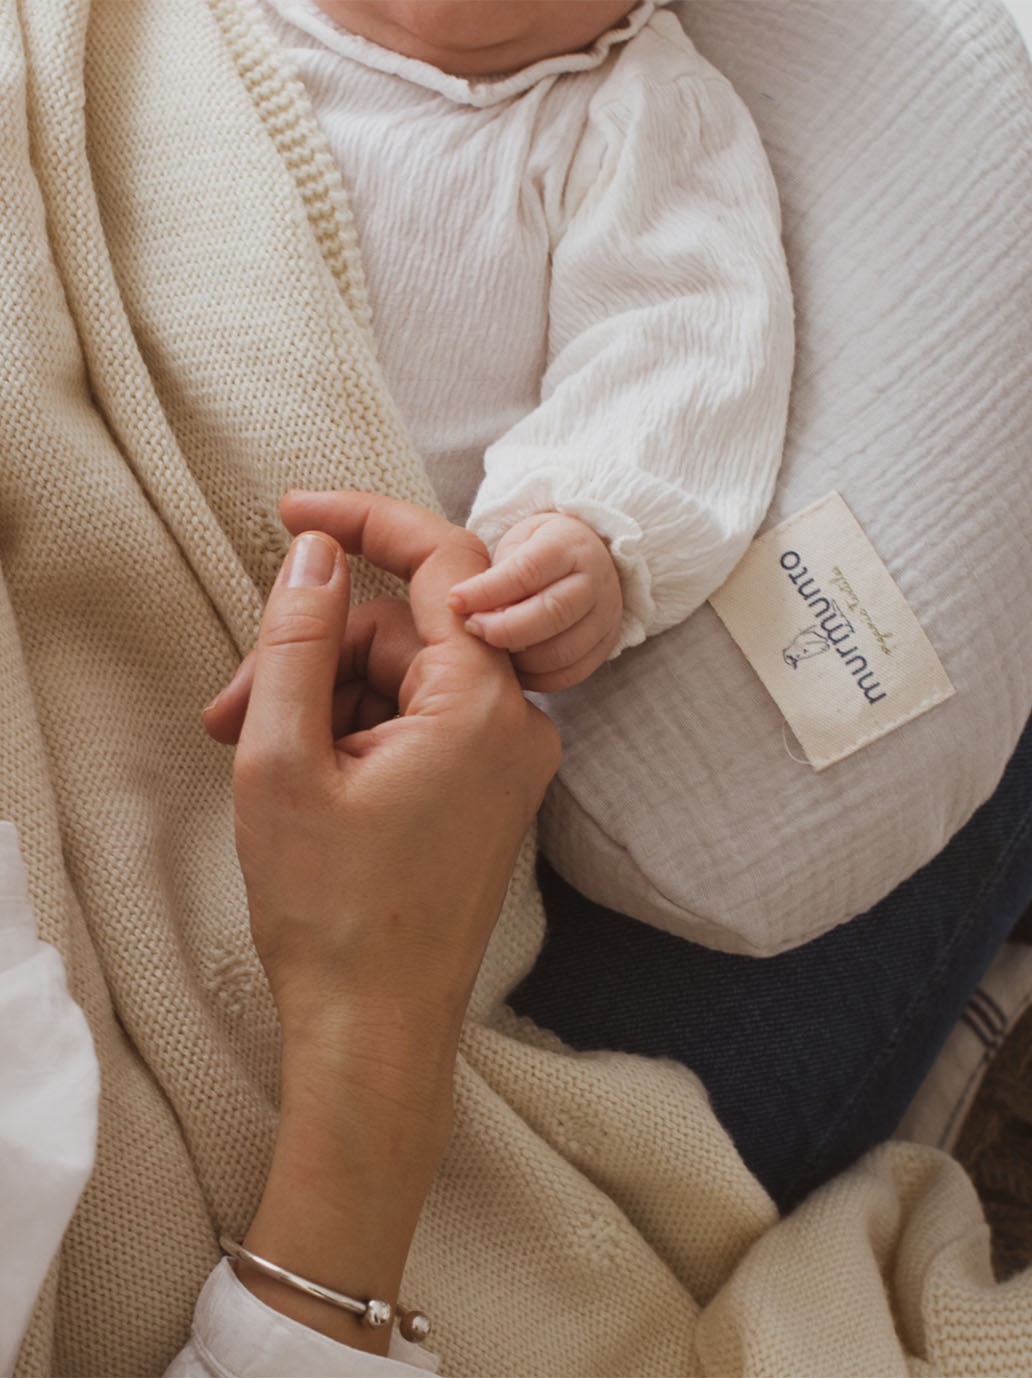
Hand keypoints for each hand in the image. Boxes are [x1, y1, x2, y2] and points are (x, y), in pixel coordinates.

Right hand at [205, 489, 558, 1055]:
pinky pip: (420, 723)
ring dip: (322, 699)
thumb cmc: (334, 912)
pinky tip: (299, 770)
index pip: (441, 563)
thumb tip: (314, 555)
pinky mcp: (487, 792)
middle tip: (229, 710)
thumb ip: (298, 641)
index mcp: (482, 706)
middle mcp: (516, 724)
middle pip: (404, 633)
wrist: (377, 1028)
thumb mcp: (285, 762)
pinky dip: (356, 731)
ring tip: (248, 749)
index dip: (364, 521)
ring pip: (403, 681)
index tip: (293, 510)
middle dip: (310, 654)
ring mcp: (506, 762)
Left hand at [448, 512, 622, 690]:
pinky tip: (514, 670)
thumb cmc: (538, 551)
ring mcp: (605, 616)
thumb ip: (497, 574)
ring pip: (563, 650)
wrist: (587, 557)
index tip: (455, 601)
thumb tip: (472, 614)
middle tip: (472, 629)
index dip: (487, 591)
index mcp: (569, 546)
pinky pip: (572, 673)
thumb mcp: (517, 544)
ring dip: (520, 658)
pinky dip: (538, 678)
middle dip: (504, 628)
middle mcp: (595, 581)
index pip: (527, 571)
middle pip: (553, 613)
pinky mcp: (605, 645)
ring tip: (491, 652)